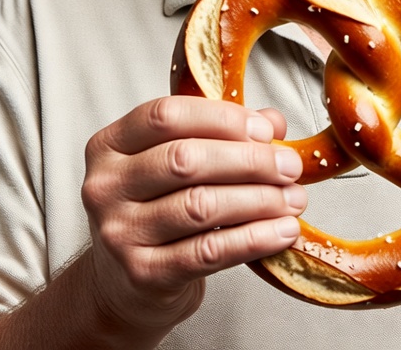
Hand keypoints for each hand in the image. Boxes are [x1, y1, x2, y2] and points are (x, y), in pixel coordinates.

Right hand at [80, 96, 305, 337]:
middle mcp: (106, 186)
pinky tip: (282, 231)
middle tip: (290, 167)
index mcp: (110, 144)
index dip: (222, 118)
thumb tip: (272, 122)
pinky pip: (208, 252)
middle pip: (186, 159)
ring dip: (260, 200)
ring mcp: (119, 232)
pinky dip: (254, 238)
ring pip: (201, 206)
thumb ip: (221, 134)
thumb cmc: (157, 209)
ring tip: (294, 200)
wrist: (122, 285)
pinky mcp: (142, 275)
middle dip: (250, 161)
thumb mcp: (176, 163)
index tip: (266, 132)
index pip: (166, 116)